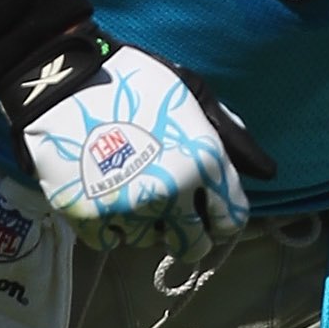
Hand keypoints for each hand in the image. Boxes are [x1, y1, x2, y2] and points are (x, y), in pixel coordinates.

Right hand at [12, 40, 271, 264]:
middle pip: (194, 247)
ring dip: (146, 224)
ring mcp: (131, 211)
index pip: (232, 220)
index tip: (208, 209)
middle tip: (171, 211)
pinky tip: (105, 195)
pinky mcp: (92, 221)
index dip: (221, 216)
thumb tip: (267, 172)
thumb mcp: (192, 94)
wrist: (61, 82)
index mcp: (205, 162)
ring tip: (131, 189)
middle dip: (188, 233)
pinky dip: (111, 226)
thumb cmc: (135, 81)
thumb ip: (231, 136)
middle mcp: (173, 194)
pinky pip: (112, 242)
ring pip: (150, 243)